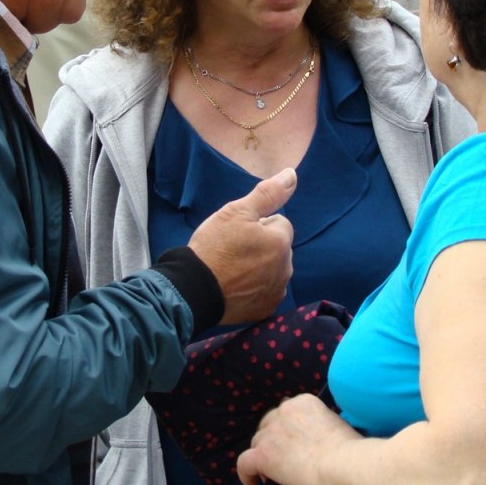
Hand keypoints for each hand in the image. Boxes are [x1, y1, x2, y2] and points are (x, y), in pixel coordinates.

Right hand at [188, 168, 295, 324]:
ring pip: (273, 270)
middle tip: (233, 250)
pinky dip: (255, 288)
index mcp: (280, 242)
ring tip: (232, 268)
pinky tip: (235, 286)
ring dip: (260, 267)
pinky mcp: (265, 309)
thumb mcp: (236, 212)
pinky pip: (266, 291)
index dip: (258, 224)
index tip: (237, 232)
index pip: (279, 223)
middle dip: (262, 246)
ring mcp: (276, 291)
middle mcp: (285, 268)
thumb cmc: (214, 247)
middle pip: (278, 248)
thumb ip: (268, 194)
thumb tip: (292, 174)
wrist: (193, 289)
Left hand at [236, 393, 360, 484]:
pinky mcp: (262, 455)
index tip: (294, 444)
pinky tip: (253, 483)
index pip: (287, 412)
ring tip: (272, 473)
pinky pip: (244, 462)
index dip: (287, 429)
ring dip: (263, 454)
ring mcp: (271, 433)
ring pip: (257, 442)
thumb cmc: (351, 450)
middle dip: (272, 439)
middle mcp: (284, 411)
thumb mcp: (338, 424)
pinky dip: (246, 473)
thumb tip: (319, 434)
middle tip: (283, 457)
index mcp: (304, 402)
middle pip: (268, 423)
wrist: (342, 465)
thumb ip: (322, 423)